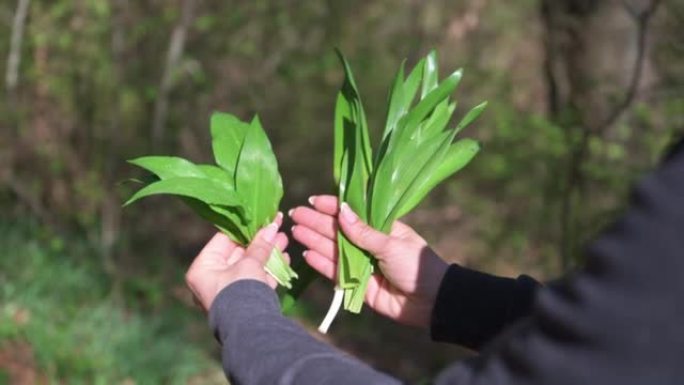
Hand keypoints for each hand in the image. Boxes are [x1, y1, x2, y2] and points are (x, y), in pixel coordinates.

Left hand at [185, 214, 289, 310]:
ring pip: (250, 267)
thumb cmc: (241, 291)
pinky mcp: (243, 301)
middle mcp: (211, 279)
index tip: (261, 218)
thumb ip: (260, 244)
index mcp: (203, 268)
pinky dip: (269, 270)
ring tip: (284, 240)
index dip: (245, 228)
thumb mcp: (250, 263)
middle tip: (277, 227)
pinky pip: (256, 280)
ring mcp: (228, 292)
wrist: (250, 328)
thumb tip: (272, 225)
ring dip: (268, 254)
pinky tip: (284, 258)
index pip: (223, 240)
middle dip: (261, 241)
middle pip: (239, 253)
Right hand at [290, 196, 448, 327]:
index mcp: (380, 227)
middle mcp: (367, 243)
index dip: (332, 206)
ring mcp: (361, 263)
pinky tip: (306, 254)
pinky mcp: (356, 284)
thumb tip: (341, 211)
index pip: (352, 213)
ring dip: (314, 240)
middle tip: (295, 214)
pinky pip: (335, 271)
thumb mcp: (390, 244)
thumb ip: (362, 232)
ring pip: (332, 249)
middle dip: (316, 222)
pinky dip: (321, 264)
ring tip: (295, 231)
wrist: (429, 301)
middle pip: (337, 231)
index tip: (313, 201)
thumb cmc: (415, 265)